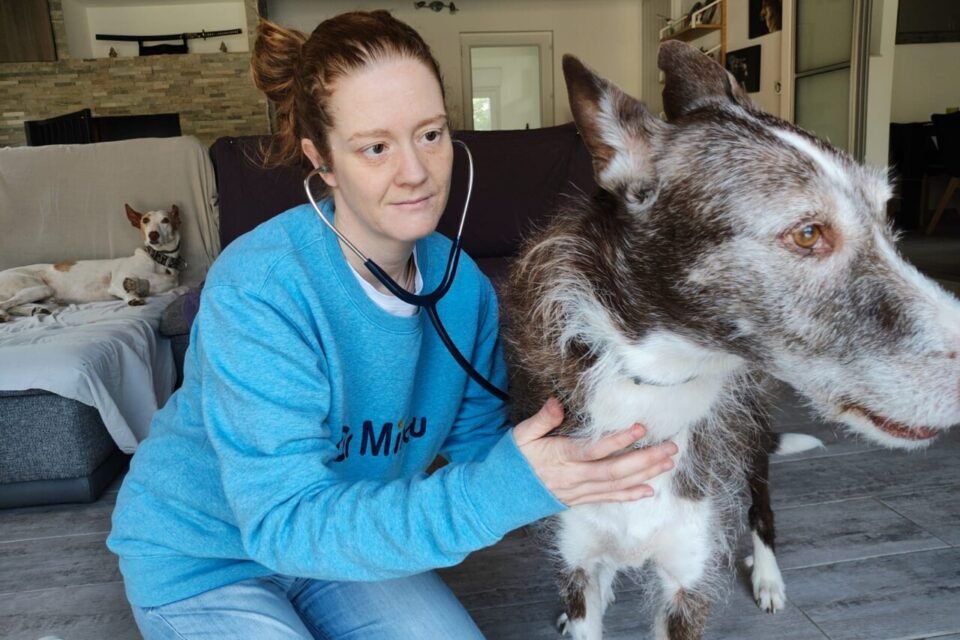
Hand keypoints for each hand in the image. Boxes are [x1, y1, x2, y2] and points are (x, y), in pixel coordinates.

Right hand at [514, 397, 677, 506]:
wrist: (500, 495)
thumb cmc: (513, 460)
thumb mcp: (520, 434)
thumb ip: (541, 419)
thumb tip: (556, 403)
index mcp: (561, 458)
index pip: (594, 450)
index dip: (618, 441)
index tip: (641, 428)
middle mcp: (574, 477)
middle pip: (615, 470)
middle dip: (645, 460)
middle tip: (670, 448)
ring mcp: (578, 491)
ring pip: (617, 485)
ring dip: (645, 475)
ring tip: (668, 463)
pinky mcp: (579, 499)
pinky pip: (608, 498)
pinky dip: (629, 496)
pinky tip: (649, 491)